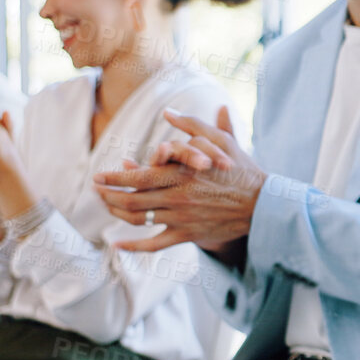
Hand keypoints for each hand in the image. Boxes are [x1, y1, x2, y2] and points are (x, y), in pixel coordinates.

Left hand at [93, 107, 265, 252]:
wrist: (262, 203)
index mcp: (182, 173)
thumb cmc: (242, 169)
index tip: (99, 176)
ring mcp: (182, 218)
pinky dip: (134, 247)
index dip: (114, 178)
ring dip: (117, 214)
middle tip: (97, 191)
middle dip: (108, 195)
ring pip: (139, 220)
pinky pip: (155, 244)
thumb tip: (168, 112)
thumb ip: (192, 125)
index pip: (137, 177)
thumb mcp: (220, 141)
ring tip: (107, 206)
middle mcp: (177, 197)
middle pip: (131, 200)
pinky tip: (118, 245)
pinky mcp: (188, 234)